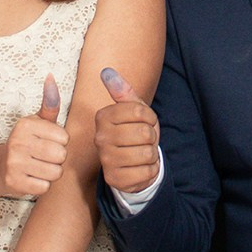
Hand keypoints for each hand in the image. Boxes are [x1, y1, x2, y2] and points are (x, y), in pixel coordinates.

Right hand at [0, 76, 66, 198]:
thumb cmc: (25, 142)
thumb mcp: (36, 121)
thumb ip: (49, 102)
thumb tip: (51, 76)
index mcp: (26, 125)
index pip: (64, 137)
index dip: (60, 142)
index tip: (46, 142)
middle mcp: (18, 142)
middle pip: (61, 155)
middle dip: (57, 158)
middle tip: (43, 157)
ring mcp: (15, 163)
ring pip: (55, 173)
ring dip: (50, 173)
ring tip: (38, 167)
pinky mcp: (15, 182)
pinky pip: (45, 187)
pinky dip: (42, 185)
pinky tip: (32, 178)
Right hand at [94, 66, 159, 193]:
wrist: (133, 164)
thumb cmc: (135, 133)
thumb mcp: (133, 110)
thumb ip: (122, 91)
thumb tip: (106, 71)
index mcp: (103, 117)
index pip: (140, 111)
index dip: (149, 118)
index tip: (144, 123)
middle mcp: (100, 137)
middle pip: (144, 132)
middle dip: (151, 137)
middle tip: (143, 140)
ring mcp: (105, 159)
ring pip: (146, 152)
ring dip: (151, 154)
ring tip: (142, 154)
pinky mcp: (114, 179)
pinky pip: (146, 172)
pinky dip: (150, 170)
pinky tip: (140, 168)